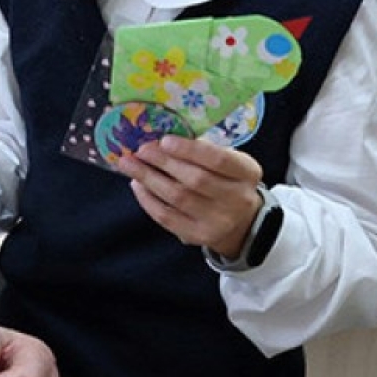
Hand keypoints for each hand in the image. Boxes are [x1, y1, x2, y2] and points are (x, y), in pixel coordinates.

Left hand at [114, 135, 263, 258]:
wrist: (241, 223)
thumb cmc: (227, 182)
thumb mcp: (229, 163)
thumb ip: (205, 151)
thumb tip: (163, 140)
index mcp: (247, 173)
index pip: (218, 160)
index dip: (189, 150)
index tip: (164, 140)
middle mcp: (237, 199)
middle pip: (195, 179)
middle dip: (163, 162)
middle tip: (141, 150)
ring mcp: (217, 221)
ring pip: (177, 198)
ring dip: (149, 178)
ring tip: (129, 164)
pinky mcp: (198, 235)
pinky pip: (167, 217)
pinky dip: (148, 199)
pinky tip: (137, 185)